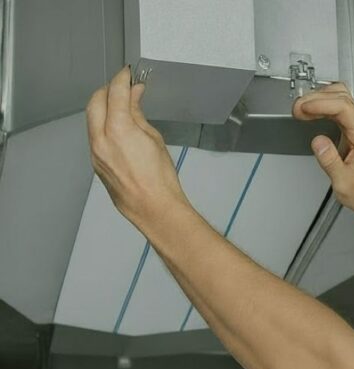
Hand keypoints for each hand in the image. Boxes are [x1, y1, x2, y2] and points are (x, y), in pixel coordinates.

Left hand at [86, 66, 189, 224]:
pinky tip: (117, 126)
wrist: (153, 206)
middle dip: (107, 90)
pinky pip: (94, 135)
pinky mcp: (96, 162)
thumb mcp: (153, 139)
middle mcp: (100, 139)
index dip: (121, 79)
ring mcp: (95, 152)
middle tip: (122, 86)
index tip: (127, 74)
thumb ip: (138, 114)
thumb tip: (133, 98)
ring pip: (92, 118)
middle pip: (95, 102)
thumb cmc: (159, 179)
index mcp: (118, 130)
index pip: (115, 93)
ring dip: (103, 106)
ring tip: (121, 105)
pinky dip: (103, 124)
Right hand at [292, 83, 353, 216]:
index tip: (304, 108)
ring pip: (340, 99)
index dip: (322, 104)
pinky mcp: (350, 130)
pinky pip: (336, 109)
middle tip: (297, 109)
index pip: (345, 108)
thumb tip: (318, 141)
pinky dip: (321, 106)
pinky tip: (310, 112)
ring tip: (300, 109)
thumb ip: (330, 161)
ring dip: (318, 99)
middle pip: (342, 97)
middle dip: (317, 98)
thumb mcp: (343, 182)